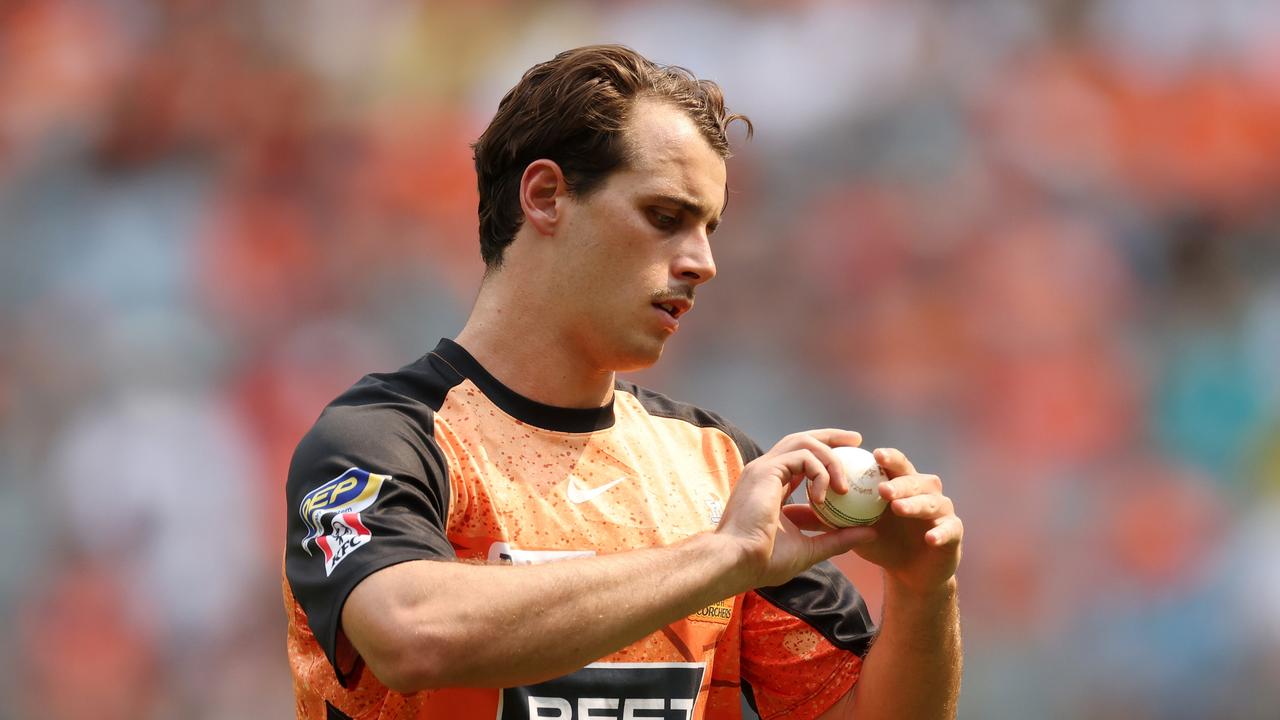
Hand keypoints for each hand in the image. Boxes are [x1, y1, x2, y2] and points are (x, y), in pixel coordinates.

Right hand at [716, 429, 875, 588]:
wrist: (738, 561)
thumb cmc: (765, 560)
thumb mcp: (810, 549)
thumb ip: (838, 538)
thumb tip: (870, 533)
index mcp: (772, 487)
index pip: (801, 463)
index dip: (826, 460)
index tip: (852, 467)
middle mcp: (767, 472)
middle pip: (801, 440)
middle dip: (831, 437)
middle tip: (856, 441)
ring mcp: (765, 468)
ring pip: (804, 442)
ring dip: (830, 457)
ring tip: (846, 483)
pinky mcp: (767, 469)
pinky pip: (803, 457)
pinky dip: (820, 472)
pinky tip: (826, 495)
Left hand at [786, 447, 962, 594]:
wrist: (912, 573)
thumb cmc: (882, 542)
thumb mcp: (853, 528)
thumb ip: (827, 517)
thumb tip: (790, 507)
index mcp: (899, 483)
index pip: (891, 462)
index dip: (883, 454)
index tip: (866, 449)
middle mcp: (923, 490)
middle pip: (913, 476)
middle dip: (897, 478)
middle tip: (880, 486)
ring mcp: (941, 510)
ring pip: (931, 499)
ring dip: (915, 502)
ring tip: (897, 507)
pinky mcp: (954, 533)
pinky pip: (949, 529)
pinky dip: (940, 532)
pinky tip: (929, 538)